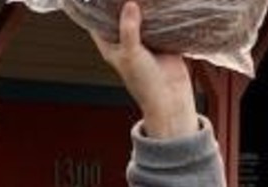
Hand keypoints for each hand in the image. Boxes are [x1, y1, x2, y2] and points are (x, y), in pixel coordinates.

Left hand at [88, 2, 196, 138]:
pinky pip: (160, 23)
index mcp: (111, 47)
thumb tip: (129, 4)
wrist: (170, 97)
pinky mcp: (162, 40)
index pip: (98, 23)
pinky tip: (161, 2)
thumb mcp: (131, 54)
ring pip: (141, 18)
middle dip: (122, 4)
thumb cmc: (144, 83)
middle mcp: (126, 42)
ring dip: (143, 7)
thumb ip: (128, 29)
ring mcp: (144, 41)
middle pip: (120, 18)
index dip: (97, 9)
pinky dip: (161, 14)